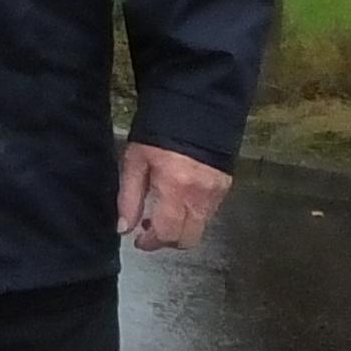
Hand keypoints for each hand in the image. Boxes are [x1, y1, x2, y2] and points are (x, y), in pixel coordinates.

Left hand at [116, 143, 230, 251]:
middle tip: (151, 228)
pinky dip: (193, 214)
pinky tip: (180, 200)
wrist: (197, 107)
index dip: (151, 243)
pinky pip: (210, 212)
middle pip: (188, 239)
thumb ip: (129, 198)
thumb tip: (124, 229)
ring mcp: (217, 192)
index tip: (139, 240)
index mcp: (176, 189)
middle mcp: (201, 196)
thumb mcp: (135, 161)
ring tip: (163, 211)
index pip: (167, 233)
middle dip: (168, 240)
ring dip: (181, 228)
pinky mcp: (226, 185)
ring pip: (200, 227)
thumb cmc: (159, 132)